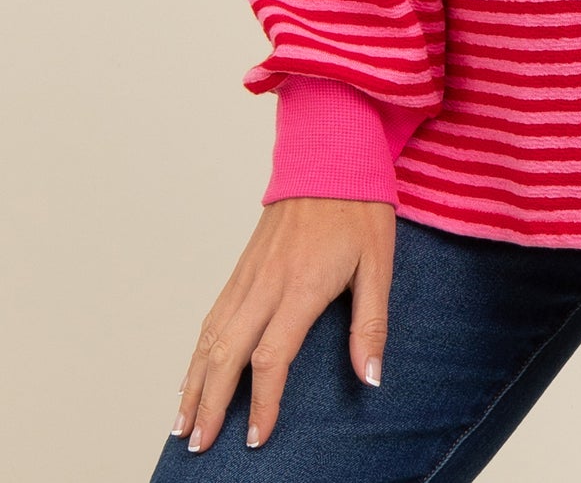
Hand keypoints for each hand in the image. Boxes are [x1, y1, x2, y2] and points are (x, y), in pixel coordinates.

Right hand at [171, 197, 396, 452]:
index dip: (262, 403)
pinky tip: (189, 373)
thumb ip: (371, 324)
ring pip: (211, 335)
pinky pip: (212, 313)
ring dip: (193, 382)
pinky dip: (196, 349)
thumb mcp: (380, 264)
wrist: (331, 153)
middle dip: (210, 404)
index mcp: (302, 285)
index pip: (272, 356)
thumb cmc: (360, 208)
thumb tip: (371, 379)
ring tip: (181, 423)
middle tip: (198, 447)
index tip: (256, 439)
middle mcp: (267, 282)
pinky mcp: (242, 264)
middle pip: (227, 353)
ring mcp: (249, 272)